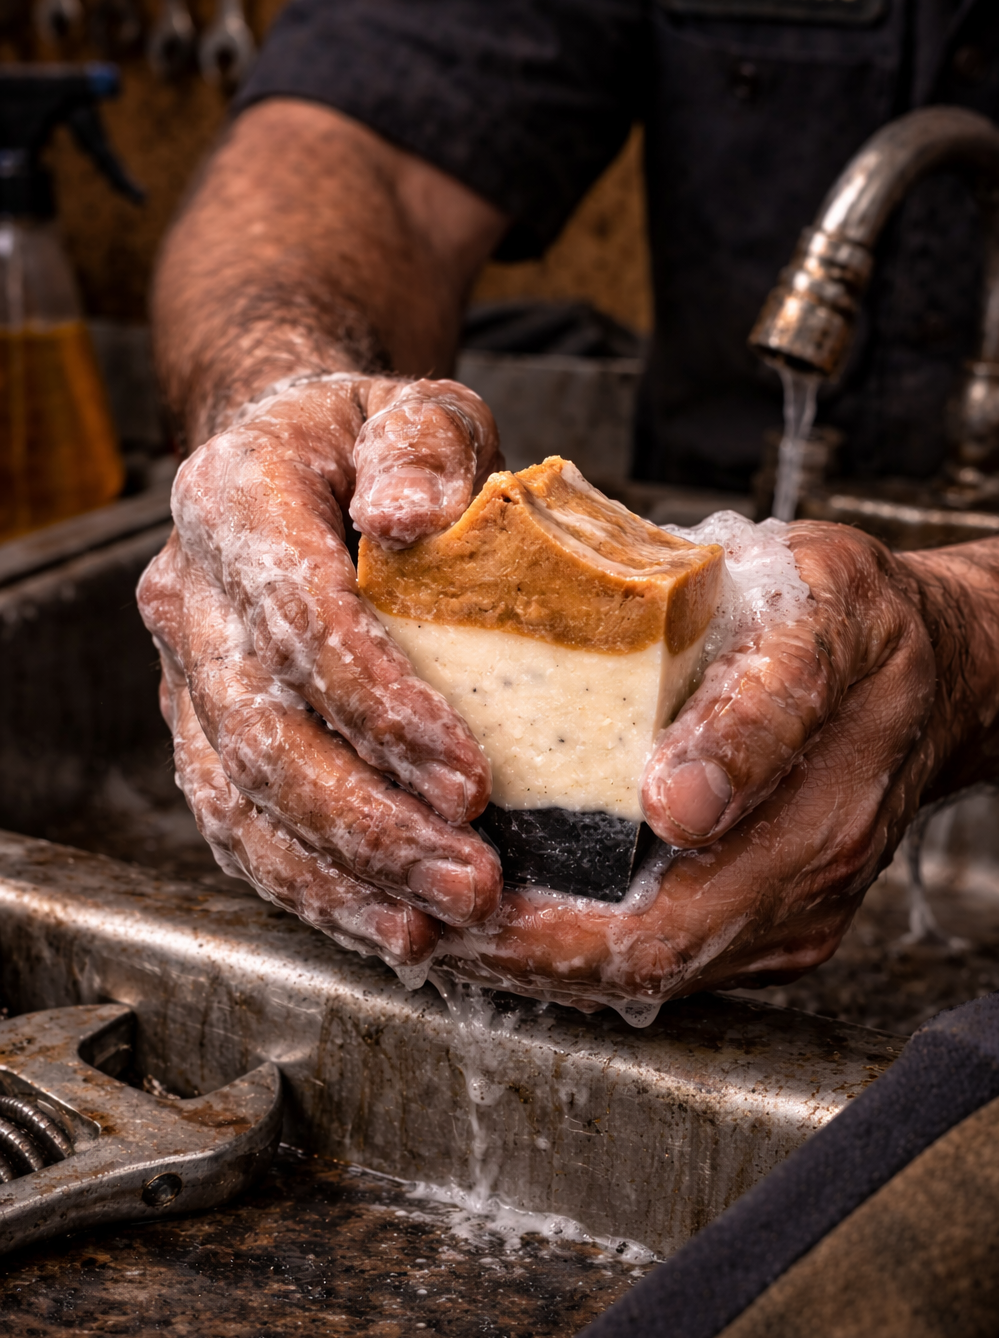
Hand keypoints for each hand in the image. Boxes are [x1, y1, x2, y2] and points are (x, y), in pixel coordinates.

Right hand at [137, 374, 504, 966]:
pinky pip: (239, 828)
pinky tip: (383, 923)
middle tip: (472, 881)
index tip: (473, 781)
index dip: (382, 708)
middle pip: (264, 734)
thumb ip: (422, 447)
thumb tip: (411, 513)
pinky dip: (309, 888)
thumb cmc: (368, 443)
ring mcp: (186, 674)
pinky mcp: (203, 733)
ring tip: (433, 927)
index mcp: (233, 500)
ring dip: (338, 879)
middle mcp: (188, 596)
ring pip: (239, 802)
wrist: (292, 461)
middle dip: (370, 823)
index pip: (300, 616)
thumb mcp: (416, 410)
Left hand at [442, 521, 949, 1006]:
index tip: (463, 908)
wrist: (935, 667)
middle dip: (522, 956)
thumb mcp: (819, 616)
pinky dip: (586, 940)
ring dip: (542, 957)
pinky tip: (520, 908)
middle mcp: (802, 886)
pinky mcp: (776, 919)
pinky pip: (673, 948)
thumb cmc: (861, 622)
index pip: (667, 923)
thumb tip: (677, 807)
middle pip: (646, 967)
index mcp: (814, 817)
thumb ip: (755, 708)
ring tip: (445, 919)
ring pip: (654, 974)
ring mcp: (792, 913)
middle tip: (424, 920)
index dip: (552, 935)